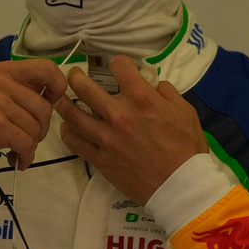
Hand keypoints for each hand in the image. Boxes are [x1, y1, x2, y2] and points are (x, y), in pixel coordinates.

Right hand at [0, 59, 66, 170]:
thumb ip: (19, 89)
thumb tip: (53, 93)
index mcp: (5, 71)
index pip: (48, 68)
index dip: (57, 88)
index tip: (48, 104)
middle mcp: (2, 82)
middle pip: (45, 108)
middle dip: (41, 129)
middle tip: (26, 138)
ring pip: (36, 128)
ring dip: (31, 146)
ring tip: (17, 150)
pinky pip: (26, 144)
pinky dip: (25, 157)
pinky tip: (15, 160)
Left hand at [55, 55, 207, 204]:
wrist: (181, 186)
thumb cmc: (187, 148)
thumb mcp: (186, 112)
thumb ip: (167, 93)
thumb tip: (153, 84)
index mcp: (142, 99)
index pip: (119, 66)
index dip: (118, 63)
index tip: (117, 67)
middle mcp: (120, 114)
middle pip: (84, 87)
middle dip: (76, 76)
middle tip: (73, 75)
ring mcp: (106, 137)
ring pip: (72, 114)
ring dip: (63, 102)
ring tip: (61, 98)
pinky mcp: (100, 158)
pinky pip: (74, 142)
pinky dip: (67, 131)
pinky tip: (68, 127)